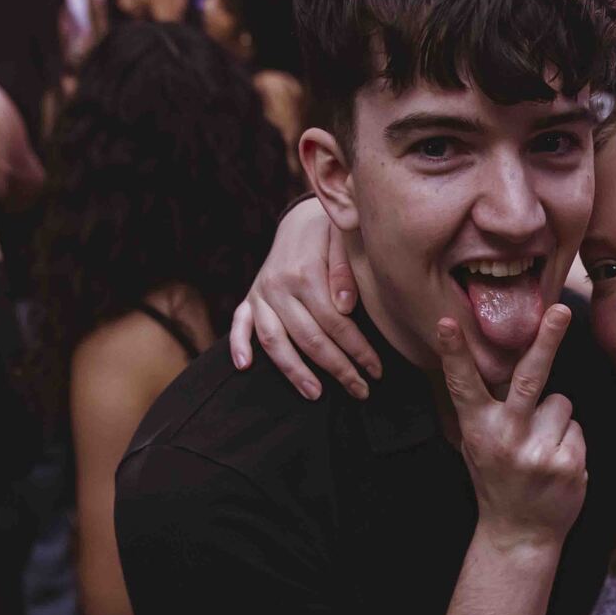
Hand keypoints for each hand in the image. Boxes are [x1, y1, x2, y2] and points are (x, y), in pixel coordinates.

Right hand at [228, 198, 378, 399]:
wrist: (302, 220)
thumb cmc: (332, 235)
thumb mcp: (344, 240)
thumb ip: (345, 271)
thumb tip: (346, 306)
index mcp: (305, 273)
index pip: (335, 323)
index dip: (358, 350)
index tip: (377, 371)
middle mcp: (278, 286)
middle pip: (309, 338)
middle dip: (337, 368)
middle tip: (360, 391)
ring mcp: (261, 293)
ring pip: (274, 340)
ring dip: (294, 371)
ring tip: (315, 394)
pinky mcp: (250, 298)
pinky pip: (240, 324)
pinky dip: (238, 345)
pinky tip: (244, 367)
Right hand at [445, 305, 587, 551]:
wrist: (520, 533)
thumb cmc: (498, 478)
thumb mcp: (478, 443)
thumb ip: (486, 407)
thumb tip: (500, 360)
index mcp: (479, 429)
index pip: (463, 384)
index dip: (454, 352)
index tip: (446, 322)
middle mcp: (507, 438)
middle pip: (529, 378)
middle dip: (546, 340)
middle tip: (562, 309)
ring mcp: (539, 452)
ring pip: (560, 403)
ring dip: (554, 418)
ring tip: (539, 446)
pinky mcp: (568, 463)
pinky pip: (576, 428)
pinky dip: (568, 439)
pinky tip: (554, 462)